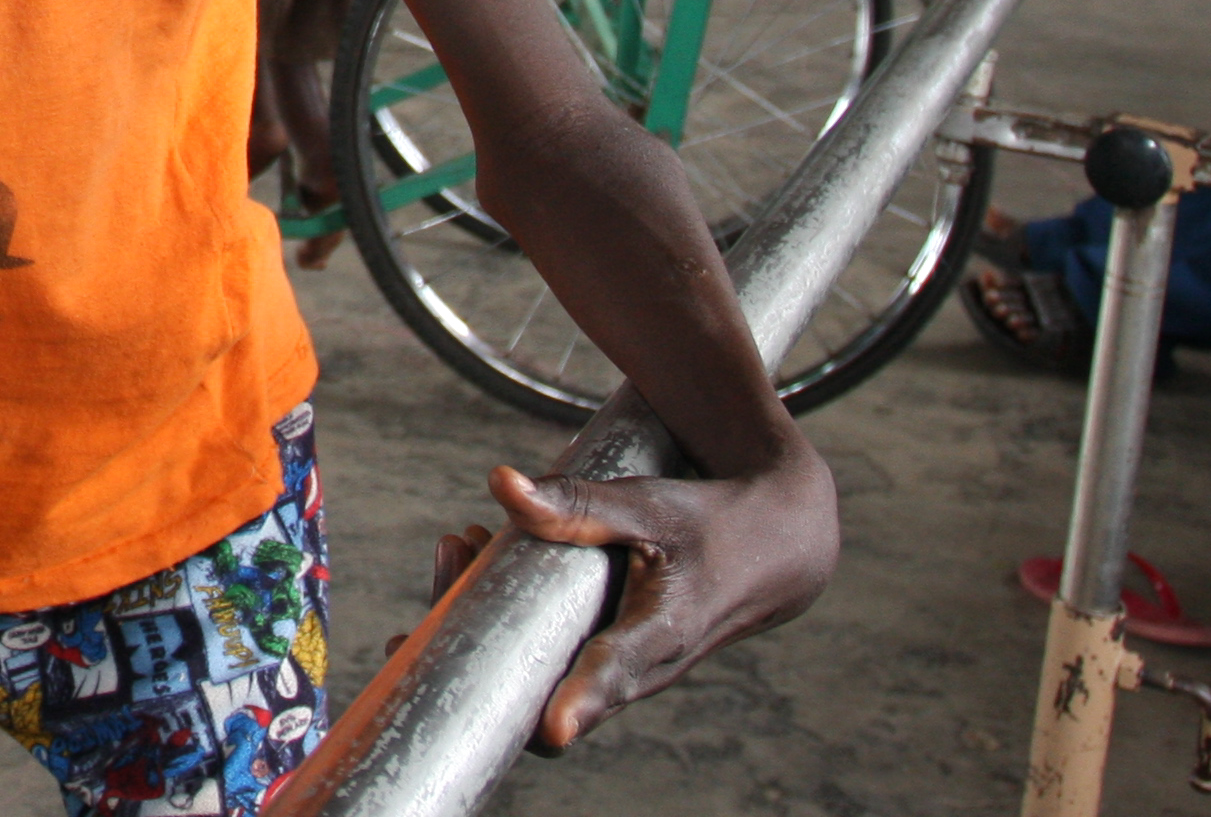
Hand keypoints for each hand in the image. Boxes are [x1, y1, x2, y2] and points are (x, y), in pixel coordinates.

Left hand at [425, 442, 838, 749]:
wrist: (774, 550)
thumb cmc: (711, 523)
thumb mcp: (653, 506)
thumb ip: (579, 505)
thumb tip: (499, 482)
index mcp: (660, 636)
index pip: (614, 677)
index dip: (580, 703)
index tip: (553, 728)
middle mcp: (636, 671)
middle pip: (545, 691)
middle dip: (476, 652)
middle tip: (436, 586)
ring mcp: (617, 674)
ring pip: (536, 675)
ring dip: (481, 622)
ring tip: (457, 547)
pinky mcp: (604, 660)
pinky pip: (544, 657)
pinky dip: (503, 617)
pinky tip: (476, 553)